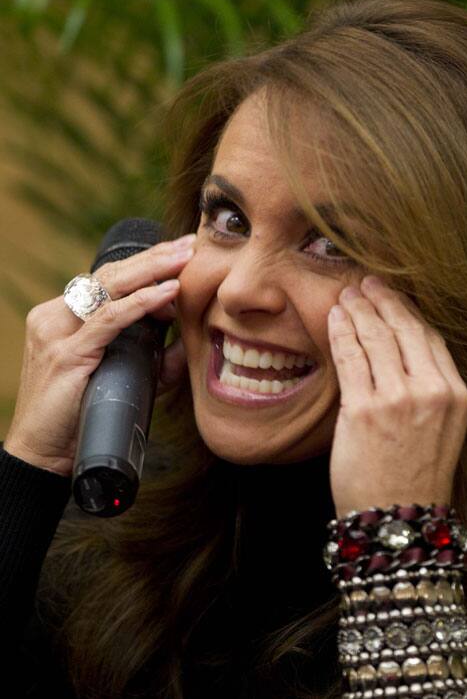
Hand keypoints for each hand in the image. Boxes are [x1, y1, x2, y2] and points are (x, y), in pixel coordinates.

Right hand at [4, 233, 195, 475]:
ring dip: (152, 270)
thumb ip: (154, 359)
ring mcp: (56, 333)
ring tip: (185, 258)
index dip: (146, 265)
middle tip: (190, 244)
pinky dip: (141, 304)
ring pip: (108, 288)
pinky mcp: (65, 354)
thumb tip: (191, 341)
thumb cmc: (81, 417)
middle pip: (110, 275)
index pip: (108, 281)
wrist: (43, 455)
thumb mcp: (122, 377)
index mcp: (62, 318)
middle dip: (154, 257)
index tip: (181, 254)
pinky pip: (107, 320)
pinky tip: (167, 292)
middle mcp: (55, 317)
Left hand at [327, 274, 466, 517]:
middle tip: (365, 282)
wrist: (397, 521)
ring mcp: (398, 399)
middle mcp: (431, 391)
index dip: (408, 311)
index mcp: (455, 395)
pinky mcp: (363, 410)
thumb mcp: (440, 429)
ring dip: (357, 310)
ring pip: (375, 338)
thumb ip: (427, 389)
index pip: (430, 338)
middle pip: (404, 329)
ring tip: (345, 294)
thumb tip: (399, 350)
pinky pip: (350, 357)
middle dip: (381, 300)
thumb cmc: (414, 477)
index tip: (392, 296)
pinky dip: (340, 332)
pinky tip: (334, 318)